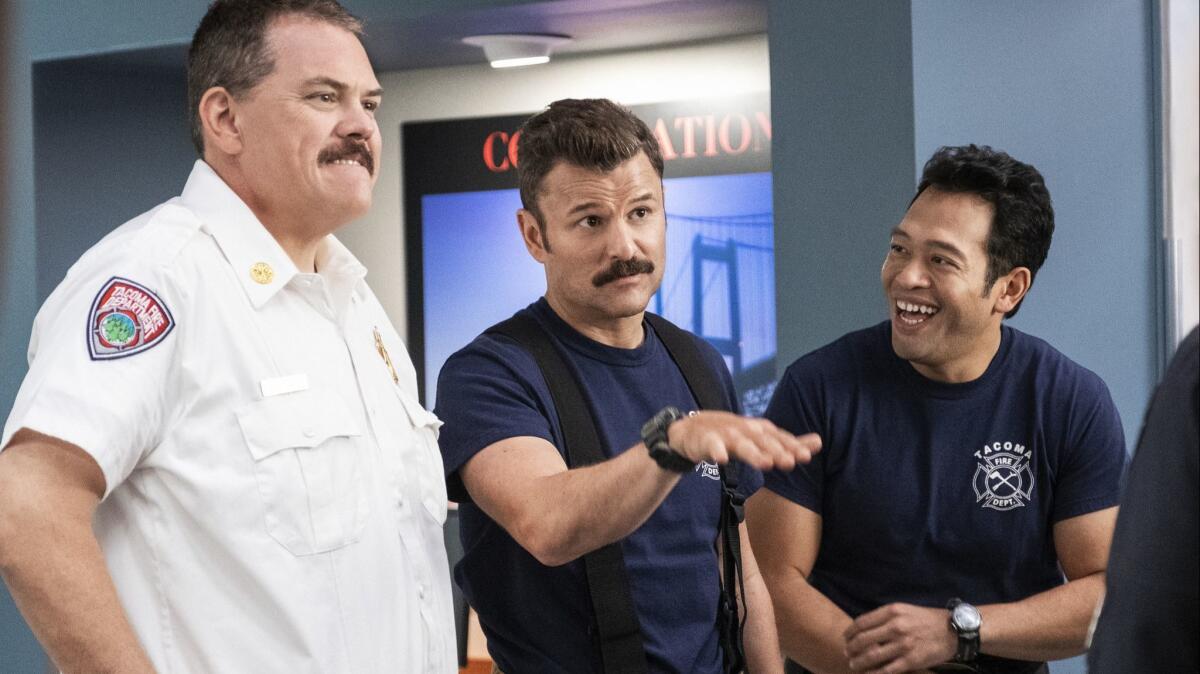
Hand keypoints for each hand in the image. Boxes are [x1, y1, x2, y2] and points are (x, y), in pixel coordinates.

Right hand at [666, 411, 820, 470]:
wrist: (695, 430)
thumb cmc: (734, 436)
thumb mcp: (762, 439)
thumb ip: (789, 443)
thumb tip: (819, 442)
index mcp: (761, 430)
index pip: (780, 438)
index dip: (792, 446)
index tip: (806, 456)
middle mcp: (746, 430)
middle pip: (763, 441)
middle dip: (776, 450)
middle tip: (789, 462)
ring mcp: (726, 434)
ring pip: (741, 444)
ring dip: (753, 452)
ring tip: (765, 463)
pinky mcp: (707, 440)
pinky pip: (712, 446)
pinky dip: (716, 451)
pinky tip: (721, 460)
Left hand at [843, 603, 956, 672]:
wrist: (954, 630)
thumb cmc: (927, 620)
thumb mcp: (905, 609)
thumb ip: (885, 616)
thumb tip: (865, 627)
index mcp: (892, 611)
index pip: (862, 622)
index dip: (850, 632)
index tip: (845, 638)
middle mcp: (896, 626)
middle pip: (864, 640)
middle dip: (851, 648)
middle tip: (846, 653)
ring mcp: (903, 644)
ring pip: (872, 656)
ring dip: (859, 662)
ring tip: (853, 664)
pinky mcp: (911, 660)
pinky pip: (887, 670)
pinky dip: (874, 673)